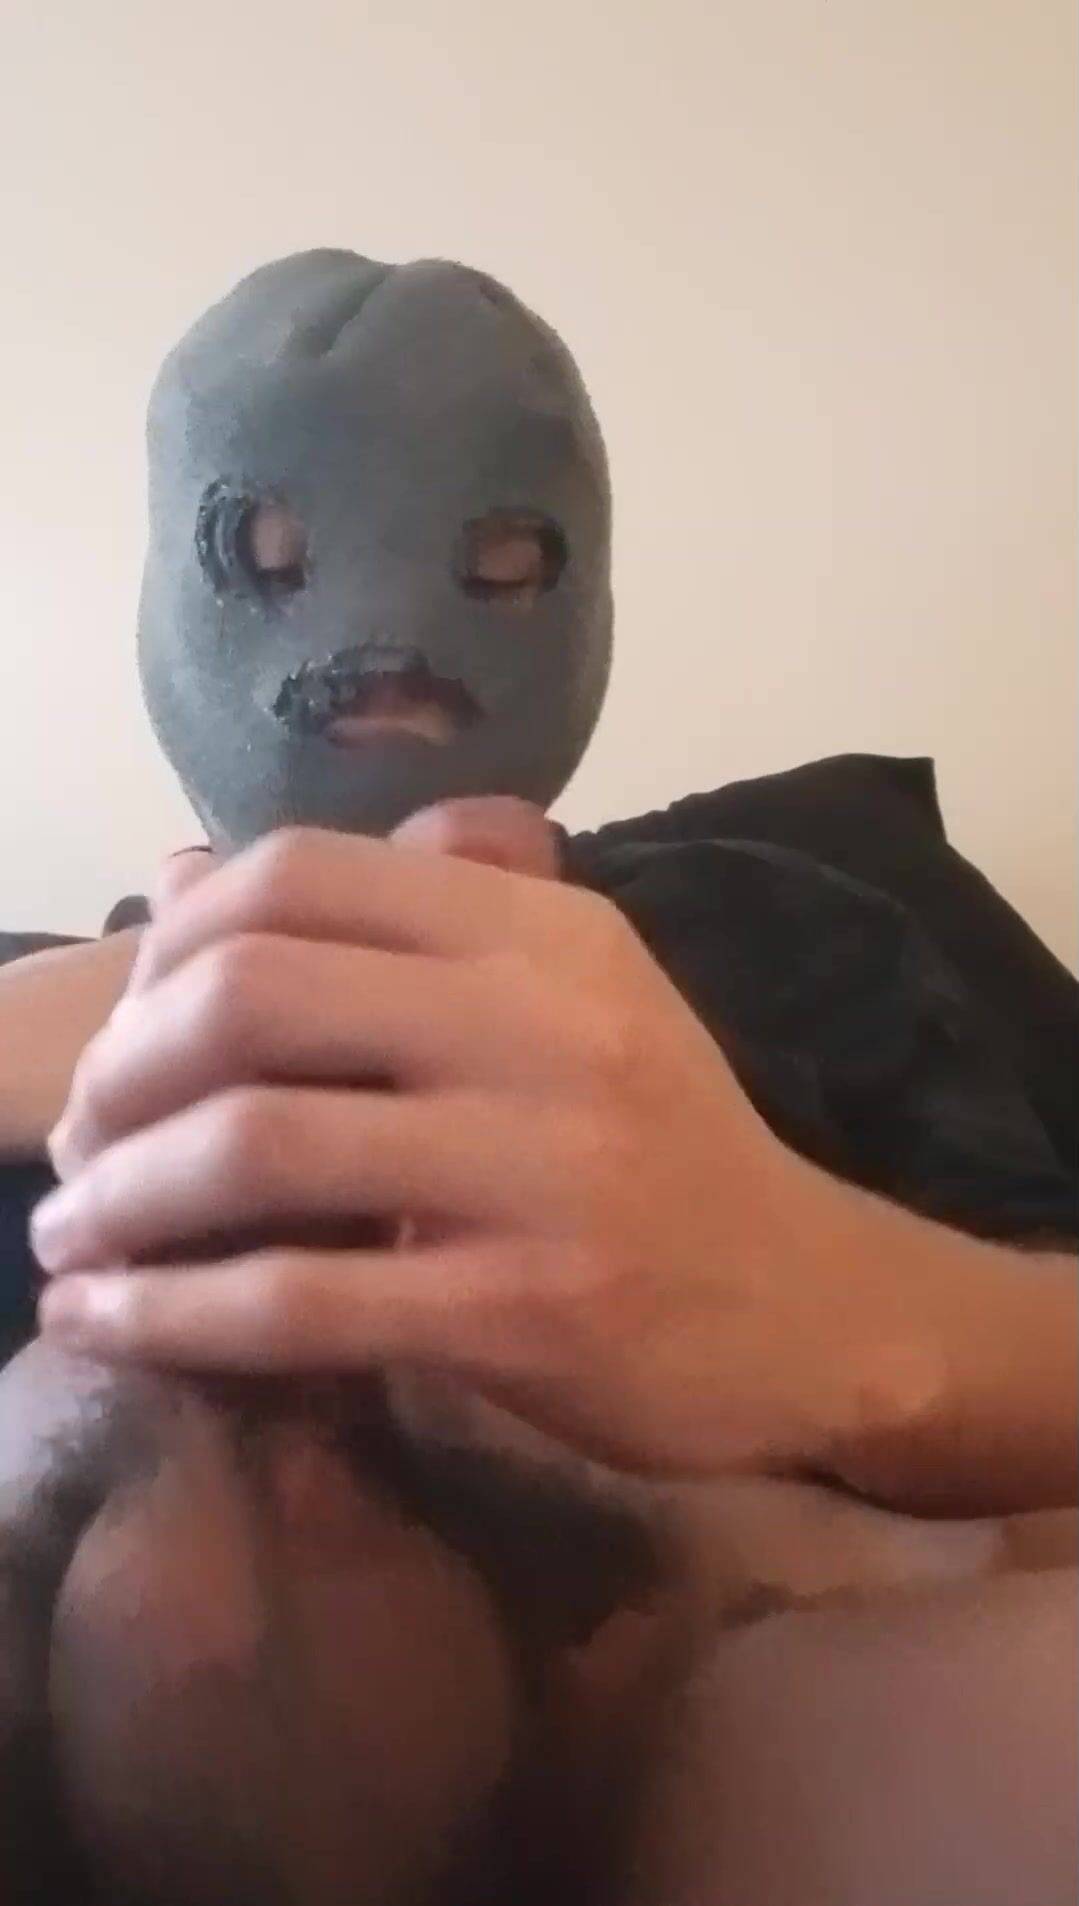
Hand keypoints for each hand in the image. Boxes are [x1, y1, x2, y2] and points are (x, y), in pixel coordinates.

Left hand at [34, 813, 912, 1478]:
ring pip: (261, 1145)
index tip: (126, 1032)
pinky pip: (305, 1302)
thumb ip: (386, 936)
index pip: (295, 875)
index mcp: (539, 930)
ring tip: (67, 1240)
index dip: (166, 948)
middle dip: (117, 1076)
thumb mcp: (554, 1002)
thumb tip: (177, 878)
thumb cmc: (658, 1148)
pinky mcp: (534, 1306)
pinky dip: (173, 1315)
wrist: (816, 1305)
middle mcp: (544, 1020)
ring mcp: (545, 1164)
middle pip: (250, 996)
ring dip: (121, 1200)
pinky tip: (104, 1325)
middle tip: (74, 1146)